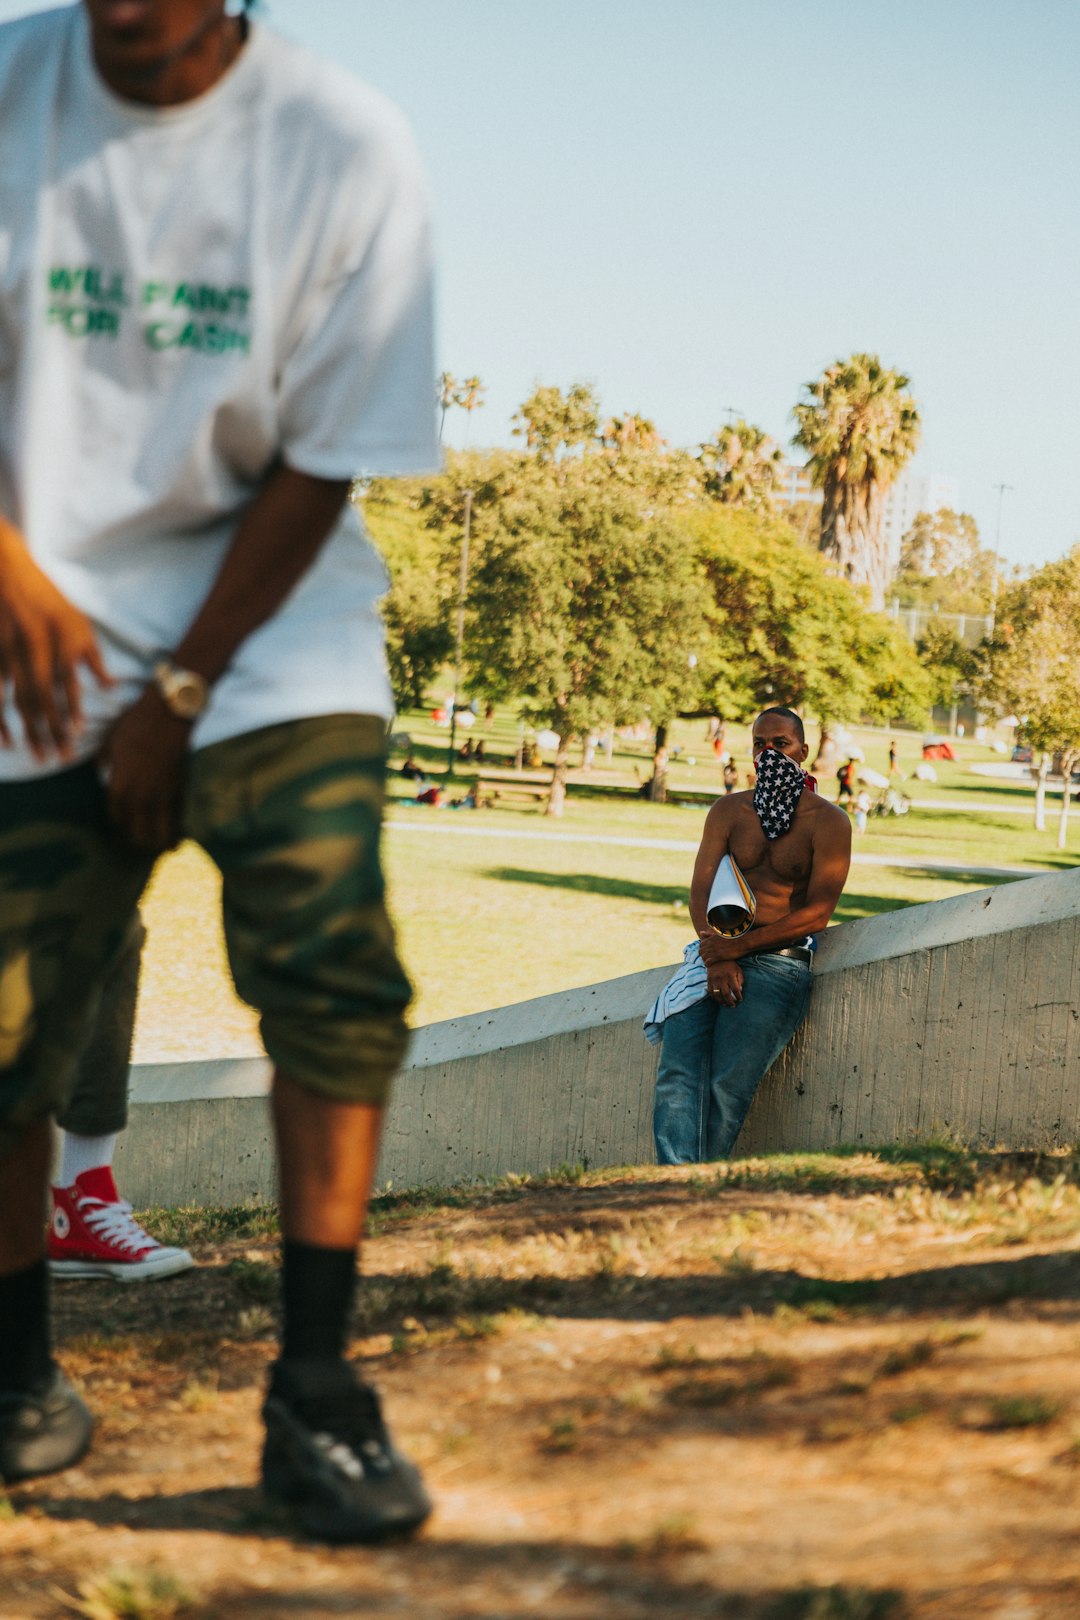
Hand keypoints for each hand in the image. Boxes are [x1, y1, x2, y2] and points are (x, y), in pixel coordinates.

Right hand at [0, 533, 113, 759]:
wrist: (4, 568)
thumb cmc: (48, 598)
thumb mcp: (78, 621)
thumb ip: (93, 657)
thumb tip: (111, 688)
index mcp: (59, 638)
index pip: (68, 681)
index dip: (73, 708)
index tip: (79, 734)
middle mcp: (34, 645)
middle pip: (44, 696)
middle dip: (52, 729)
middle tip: (59, 758)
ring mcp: (9, 649)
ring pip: (18, 697)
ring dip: (28, 729)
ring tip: (36, 756)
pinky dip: (0, 715)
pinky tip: (7, 738)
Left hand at [100, 689, 190, 851]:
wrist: (169, 715)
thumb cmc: (136, 724)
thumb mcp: (110, 741)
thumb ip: (104, 761)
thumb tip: (101, 770)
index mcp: (118, 787)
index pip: (116, 818)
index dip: (118, 826)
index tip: (120, 830)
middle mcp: (139, 798)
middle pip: (137, 832)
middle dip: (138, 841)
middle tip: (139, 845)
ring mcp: (161, 796)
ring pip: (161, 832)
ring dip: (161, 843)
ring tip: (164, 850)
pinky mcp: (181, 789)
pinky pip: (178, 817)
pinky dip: (179, 828)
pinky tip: (180, 835)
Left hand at [698, 930, 745, 964]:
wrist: (742, 941)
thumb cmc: (733, 938)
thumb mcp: (719, 935)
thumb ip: (709, 934)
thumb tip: (700, 932)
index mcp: (710, 938)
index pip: (700, 946)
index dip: (703, 950)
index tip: (708, 954)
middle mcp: (710, 943)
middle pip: (700, 952)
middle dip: (703, 956)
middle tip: (709, 959)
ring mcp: (714, 949)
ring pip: (703, 957)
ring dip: (705, 960)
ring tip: (711, 963)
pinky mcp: (718, 956)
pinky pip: (707, 962)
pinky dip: (708, 964)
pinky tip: (712, 965)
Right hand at [707, 960, 743, 1006]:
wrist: (717, 958)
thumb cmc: (730, 965)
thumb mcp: (738, 970)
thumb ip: (740, 980)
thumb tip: (740, 990)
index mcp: (730, 975)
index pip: (735, 989)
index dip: (738, 996)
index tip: (740, 1000)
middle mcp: (721, 978)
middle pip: (726, 994)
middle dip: (730, 1002)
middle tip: (733, 1006)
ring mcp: (714, 980)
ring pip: (717, 994)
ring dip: (722, 1002)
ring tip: (726, 1005)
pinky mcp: (708, 980)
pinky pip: (710, 992)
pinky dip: (714, 998)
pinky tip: (719, 1000)